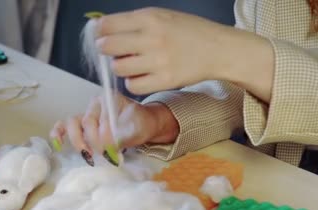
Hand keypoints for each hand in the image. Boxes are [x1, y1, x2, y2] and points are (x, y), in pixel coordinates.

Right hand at [50, 94, 178, 155]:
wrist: (143, 125)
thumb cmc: (140, 124)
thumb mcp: (136, 128)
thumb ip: (122, 135)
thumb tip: (108, 145)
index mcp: (108, 99)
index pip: (100, 119)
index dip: (105, 137)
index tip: (114, 148)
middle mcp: (95, 105)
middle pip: (85, 122)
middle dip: (93, 141)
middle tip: (104, 154)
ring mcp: (86, 114)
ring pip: (72, 124)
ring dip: (78, 141)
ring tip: (88, 154)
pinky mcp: (81, 125)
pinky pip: (64, 126)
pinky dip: (59, 134)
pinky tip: (58, 144)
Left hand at [94, 7, 231, 93]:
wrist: (218, 49)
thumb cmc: (188, 32)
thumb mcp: (162, 16)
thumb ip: (134, 22)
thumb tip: (102, 29)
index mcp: (150, 17)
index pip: (107, 25)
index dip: (99, 32)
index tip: (101, 36)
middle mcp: (152, 38)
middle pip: (107, 47)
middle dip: (106, 50)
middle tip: (116, 51)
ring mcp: (158, 61)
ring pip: (118, 68)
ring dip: (121, 67)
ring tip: (133, 64)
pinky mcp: (165, 81)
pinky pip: (133, 86)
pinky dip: (133, 83)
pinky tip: (142, 76)